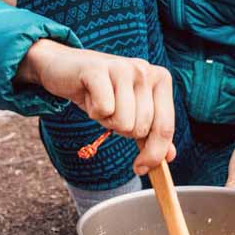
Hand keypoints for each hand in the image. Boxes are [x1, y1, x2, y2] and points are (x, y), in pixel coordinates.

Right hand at [17, 39, 175, 175]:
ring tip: (100, 102)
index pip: (165, 127)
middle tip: (111, 110)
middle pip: (141, 129)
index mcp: (160, 79)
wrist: (64, 68)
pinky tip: (89, 95)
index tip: (140, 167)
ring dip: (106, 120)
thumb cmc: (101, 92)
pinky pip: (103, 110)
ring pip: (123, 122)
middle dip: (121, 129)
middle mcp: (145, 70)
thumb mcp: (130, 113)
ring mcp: (123, 67)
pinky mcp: (98, 69)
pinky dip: (93, 111)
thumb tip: (170, 157)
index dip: (154, 154)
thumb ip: (151, 132)